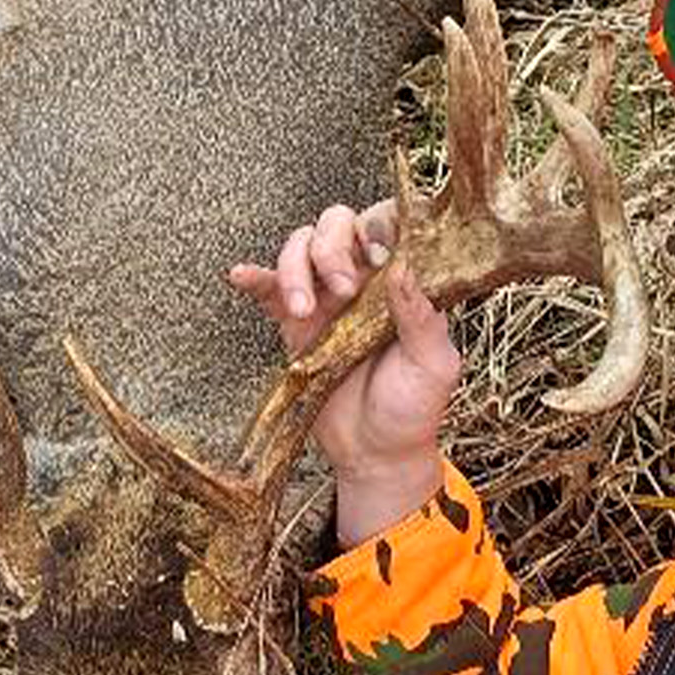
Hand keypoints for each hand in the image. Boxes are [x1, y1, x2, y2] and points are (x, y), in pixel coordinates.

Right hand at [230, 202, 460, 542]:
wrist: (376, 453)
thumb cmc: (414, 407)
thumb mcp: (432, 363)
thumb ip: (420, 316)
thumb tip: (402, 266)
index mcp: (401, 280)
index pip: (388, 225)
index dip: (380, 221)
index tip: (379, 248)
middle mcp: (362, 279)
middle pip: (337, 225)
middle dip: (333, 247)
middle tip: (344, 290)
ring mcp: (326, 298)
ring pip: (300, 247)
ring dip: (295, 268)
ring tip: (304, 310)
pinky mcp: (295, 323)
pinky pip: (269, 289)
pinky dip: (255, 276)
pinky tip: (242, 275)